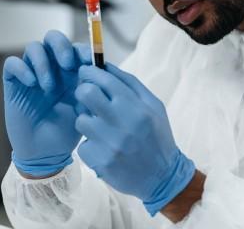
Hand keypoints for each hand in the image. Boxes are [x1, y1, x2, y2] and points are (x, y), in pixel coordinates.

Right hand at [3, 30, 89, 176]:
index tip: (90, 61)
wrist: (47, 153)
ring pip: (33, 47)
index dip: (83, 49)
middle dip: (61, 46)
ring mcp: (32, 74)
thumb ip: (93, 91)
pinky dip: (22, 68)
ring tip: (49, 85)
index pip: (76, 47)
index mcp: (71, 72)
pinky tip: (32, 84)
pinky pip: (12, 63)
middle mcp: (51, 68)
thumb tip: (101, 73)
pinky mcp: (14, 84)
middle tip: (67, 64)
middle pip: (53, 38)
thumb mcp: (87, 110)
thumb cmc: (68, 131)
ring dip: (43, 61)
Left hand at [73, 63, 194, 215]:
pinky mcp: (99, 161)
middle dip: (82, 92)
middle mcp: (122, 124)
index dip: (89, 72)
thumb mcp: (153, 106)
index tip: (85, 72)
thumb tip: (104, 64)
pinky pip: (83, 144)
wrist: (163, 177)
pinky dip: (90, 144)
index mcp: (136, 107)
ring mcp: (109, 144)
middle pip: (85, 94)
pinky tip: (104, 147)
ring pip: (80, 119)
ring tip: (99, 127)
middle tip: (87, 97)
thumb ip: (130, 83)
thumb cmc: (157, 136)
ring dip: (86, 121)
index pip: (104, 79)